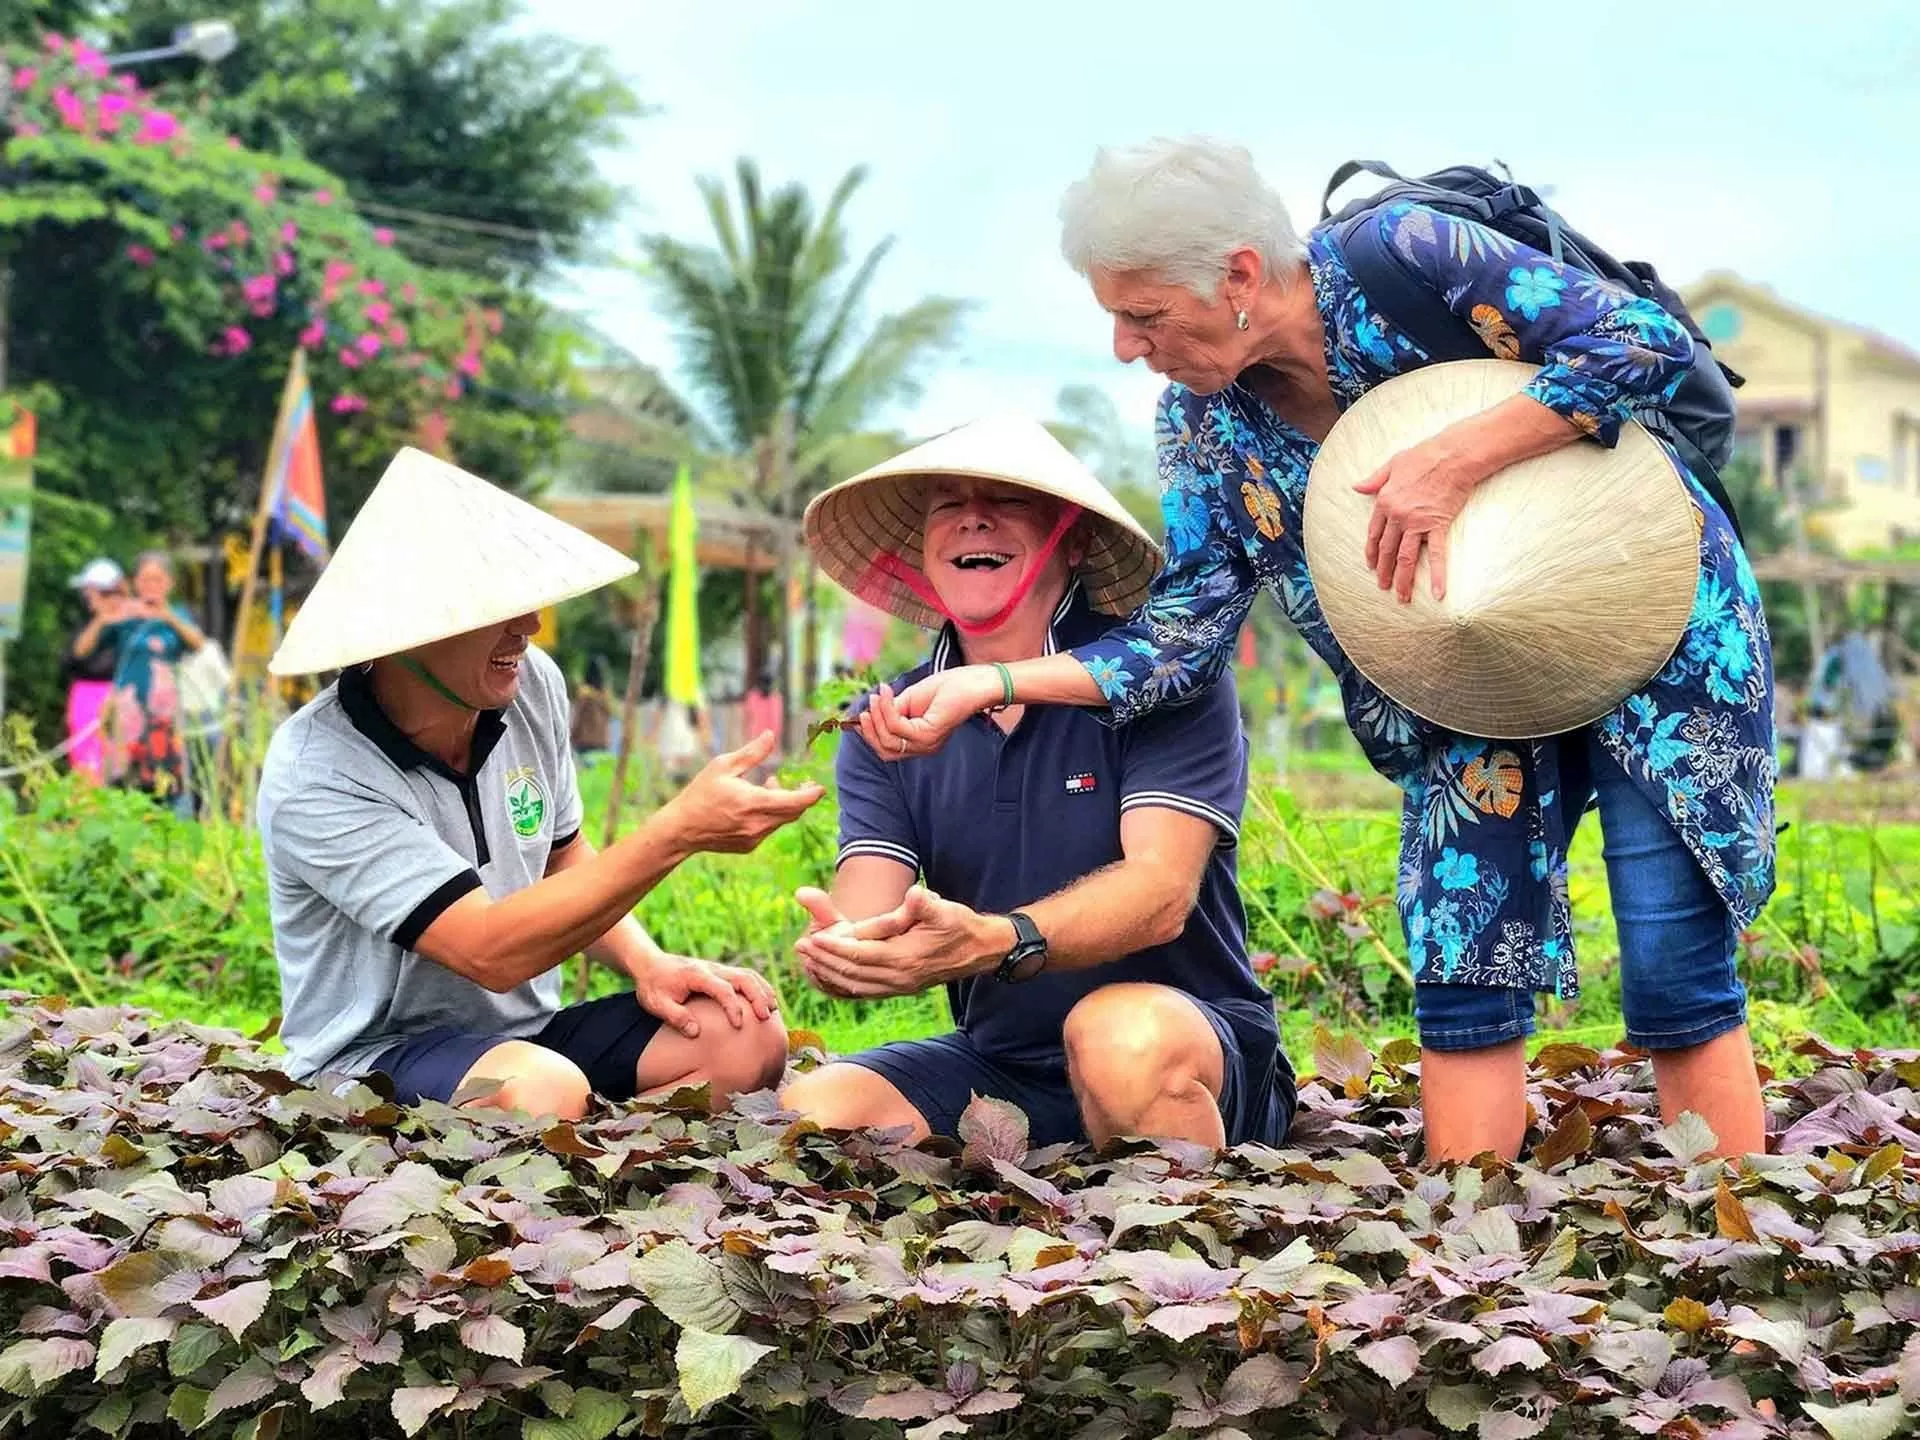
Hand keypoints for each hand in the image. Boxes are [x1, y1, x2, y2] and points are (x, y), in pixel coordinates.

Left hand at [631, 951, 778, 1037]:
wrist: (650, 964)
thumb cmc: (653, 986)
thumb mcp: (656, 1004)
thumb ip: (676, 1017)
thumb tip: (696, 1032)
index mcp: (697, 975)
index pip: (723, 989)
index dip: (733, 1007)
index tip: (738, 1025)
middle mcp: (712, 969)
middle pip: (743, 978)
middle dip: (757, 996)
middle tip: (766, 1017)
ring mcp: (718, 969)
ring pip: (748, 975)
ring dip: (762, 991)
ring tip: (772, 1010)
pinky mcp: (721, 972)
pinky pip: (746, 976)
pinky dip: (759, 987)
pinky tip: (767, 1001)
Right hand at [659, 731, 824, 853]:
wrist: (682, 829)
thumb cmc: (701, 793)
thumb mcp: (723, 766)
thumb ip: (751, 753)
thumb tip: (770, 735)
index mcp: (753, 802)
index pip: (794, 802)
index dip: (811, 795)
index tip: (821, 787)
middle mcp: (758, 824)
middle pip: (793, 812)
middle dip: (801, 797)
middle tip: (804, 783)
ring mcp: (754, 838)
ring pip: (781, 820)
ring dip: (783, 804)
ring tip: (769, 786)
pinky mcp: (749, 845)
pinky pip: (769, 829)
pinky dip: (770, 815)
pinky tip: (757, 803)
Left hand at [794, 885, 1013, 998]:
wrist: (980, 950)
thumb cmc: (960, 925)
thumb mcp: (945, 910)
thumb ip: (925, 905)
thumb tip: (915, 895)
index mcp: (905, 958)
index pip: (860, 954)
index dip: (835, 947)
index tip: (813, 937)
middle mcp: (899, 978)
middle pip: (852, 972)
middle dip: (824, 961)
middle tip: (800, 947)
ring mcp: (900, 986)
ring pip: (856, 984)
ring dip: (830, 973)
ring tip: (808, 960)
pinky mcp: (900, 988)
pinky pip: (865, 991)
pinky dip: (844, 984)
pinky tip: (832, 976)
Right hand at [860, 666, 1003, 762]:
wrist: (973, 682)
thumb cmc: (946, 688)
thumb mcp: (910, 700)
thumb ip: (892, 711)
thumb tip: (870, 715)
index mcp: (920, 743)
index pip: (887, 749)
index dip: (870, 734)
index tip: (861, 714)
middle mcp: (924, 748)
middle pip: (885, 750)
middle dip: (870, 730)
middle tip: (867, 706)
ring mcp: (927, 744)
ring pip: (889, 740)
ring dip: (878, 716)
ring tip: (877, 696)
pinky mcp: (929, 734)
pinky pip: (898, 726)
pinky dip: (887, 709)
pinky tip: (885, 694)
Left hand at [1353, 429, 1485, 603]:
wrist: (1452, 455)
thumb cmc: (1423, 455)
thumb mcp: (1392, 464)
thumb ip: (1374, 480)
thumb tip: (1356, 487)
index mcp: (1384, 502)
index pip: (1374, 534)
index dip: (1372, 552)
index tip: (1371, 565)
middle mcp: (1398, 517)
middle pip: (1387, 550)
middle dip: (1384, 572)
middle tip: (1383, 588)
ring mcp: (1417, 523)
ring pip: (1406, 558)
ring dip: (1403, 580)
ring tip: (1402, 598)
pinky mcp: (1437, 525)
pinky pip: (1437, 555)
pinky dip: (1438, 575)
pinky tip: (1438, 593)